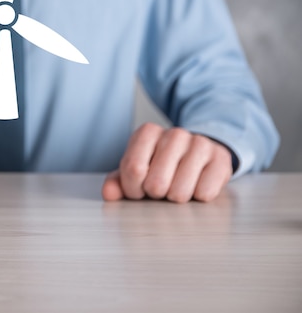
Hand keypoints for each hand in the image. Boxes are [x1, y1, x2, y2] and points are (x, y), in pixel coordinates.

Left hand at [102, 123, 232, 202]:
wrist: (198, 155)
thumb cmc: (161, 166)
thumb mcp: (136, 170)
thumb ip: (117, 182)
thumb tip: (108, 193)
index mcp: (147, 132)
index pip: (133, 169)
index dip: (133, 189)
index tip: (138, 190)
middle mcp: (174, 133)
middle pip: (156, 183)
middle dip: (155, 195)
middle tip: (161, 188)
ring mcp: (200, 144)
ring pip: (180, 192)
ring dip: (176, 198)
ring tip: (177, 187)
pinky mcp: (221, 159)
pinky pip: (204, 194)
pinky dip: (197, 198)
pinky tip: (196, 186)